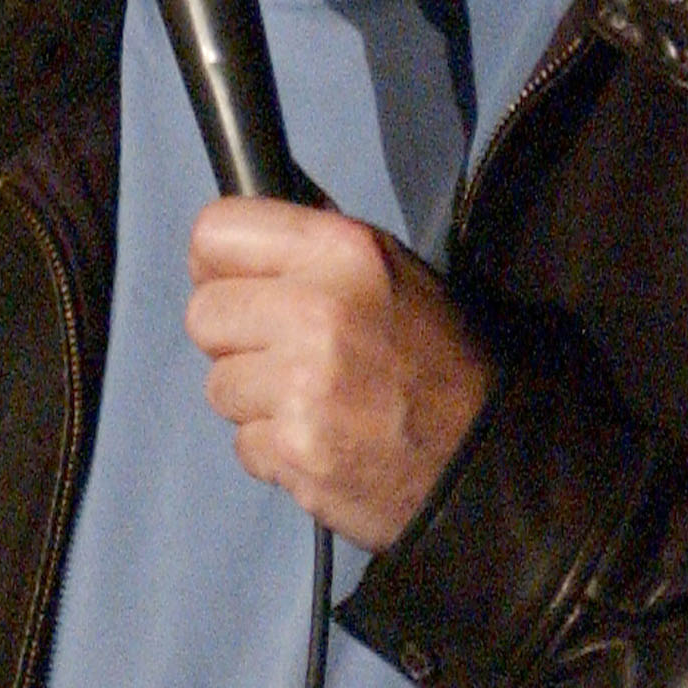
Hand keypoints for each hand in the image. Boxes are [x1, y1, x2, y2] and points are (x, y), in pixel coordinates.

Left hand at [184, 196, 493, 549]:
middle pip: (203, 314)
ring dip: (254, 399)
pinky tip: (321, 439)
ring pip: (217, 385)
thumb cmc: (436, 355)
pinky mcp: (294, 450)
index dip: (216, 263)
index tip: (234, 285)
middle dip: (233, 338)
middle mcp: (315, 310)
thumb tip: (241, 235)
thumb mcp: (388, 268)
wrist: (484, 455)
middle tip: (280, 353)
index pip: (215, 232)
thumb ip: (311, 249)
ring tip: (313, 400)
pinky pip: (243, 443)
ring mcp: (301, 385)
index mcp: (339, 250)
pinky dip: (274, 449)